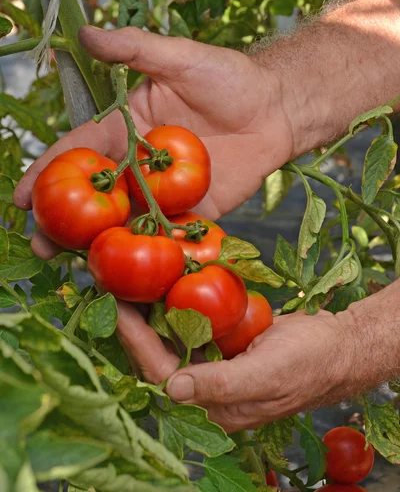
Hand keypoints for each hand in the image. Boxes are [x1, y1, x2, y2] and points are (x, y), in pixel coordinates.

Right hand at [14, 25, 295, 257]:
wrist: (277, 109)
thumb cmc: (229, 78)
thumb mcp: (179, 58)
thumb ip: (135, 49)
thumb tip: (85, 32)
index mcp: (126, 130)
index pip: (79, 153)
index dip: (48, 173)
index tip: (21, 198)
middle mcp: (139, 165)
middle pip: (95, 197)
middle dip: (65, 221)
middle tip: (40, 245)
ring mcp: (165, 193)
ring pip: (125, 222)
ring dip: (100, 245)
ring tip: (74, 267)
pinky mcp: (195, 212)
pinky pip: (168, 235)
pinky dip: (150, 254)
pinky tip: (131, 276)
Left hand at [116, 302, 355, 432]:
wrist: (339, 345)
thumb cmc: (309, 363)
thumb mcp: (267, 374)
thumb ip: (221, 384)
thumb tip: (172, 388)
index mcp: (214, 406)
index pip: (161, 373)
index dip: (136, 341)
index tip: (117, 306)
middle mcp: (209, 390)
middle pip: (159, 357)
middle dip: (136, 327)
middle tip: (116, 289)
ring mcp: (216, 366)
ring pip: (172, 341)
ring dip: (152, 315)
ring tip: (133, 284)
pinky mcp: (224, 347)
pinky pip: (193, 328)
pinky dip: (177, 308)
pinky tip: (167, 286)